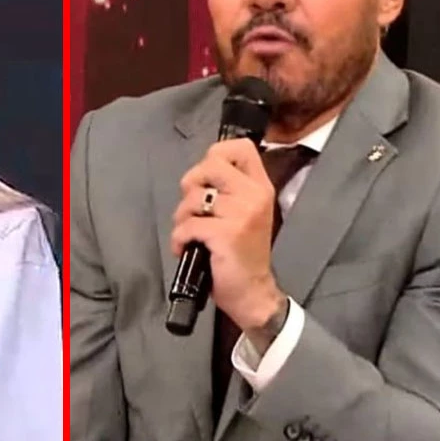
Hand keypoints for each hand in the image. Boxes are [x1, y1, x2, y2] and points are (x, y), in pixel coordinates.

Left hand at [171, 138, 285, 333]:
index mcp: (260, 187)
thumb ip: (228, 189)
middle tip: (195, 209)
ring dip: (182, 217)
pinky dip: (179, 239)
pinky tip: (187, 248)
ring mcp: (241, 214)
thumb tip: (199, 171)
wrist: (252, 292)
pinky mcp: (225, 234)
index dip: (215, 154)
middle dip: (191, 185)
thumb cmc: (242, 252)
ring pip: (193, 197)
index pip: (240, 148)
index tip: (208, 177)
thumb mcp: (244, 212)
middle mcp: (254, 195)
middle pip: (209, 164)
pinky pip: (187, 225)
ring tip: (192, 233)